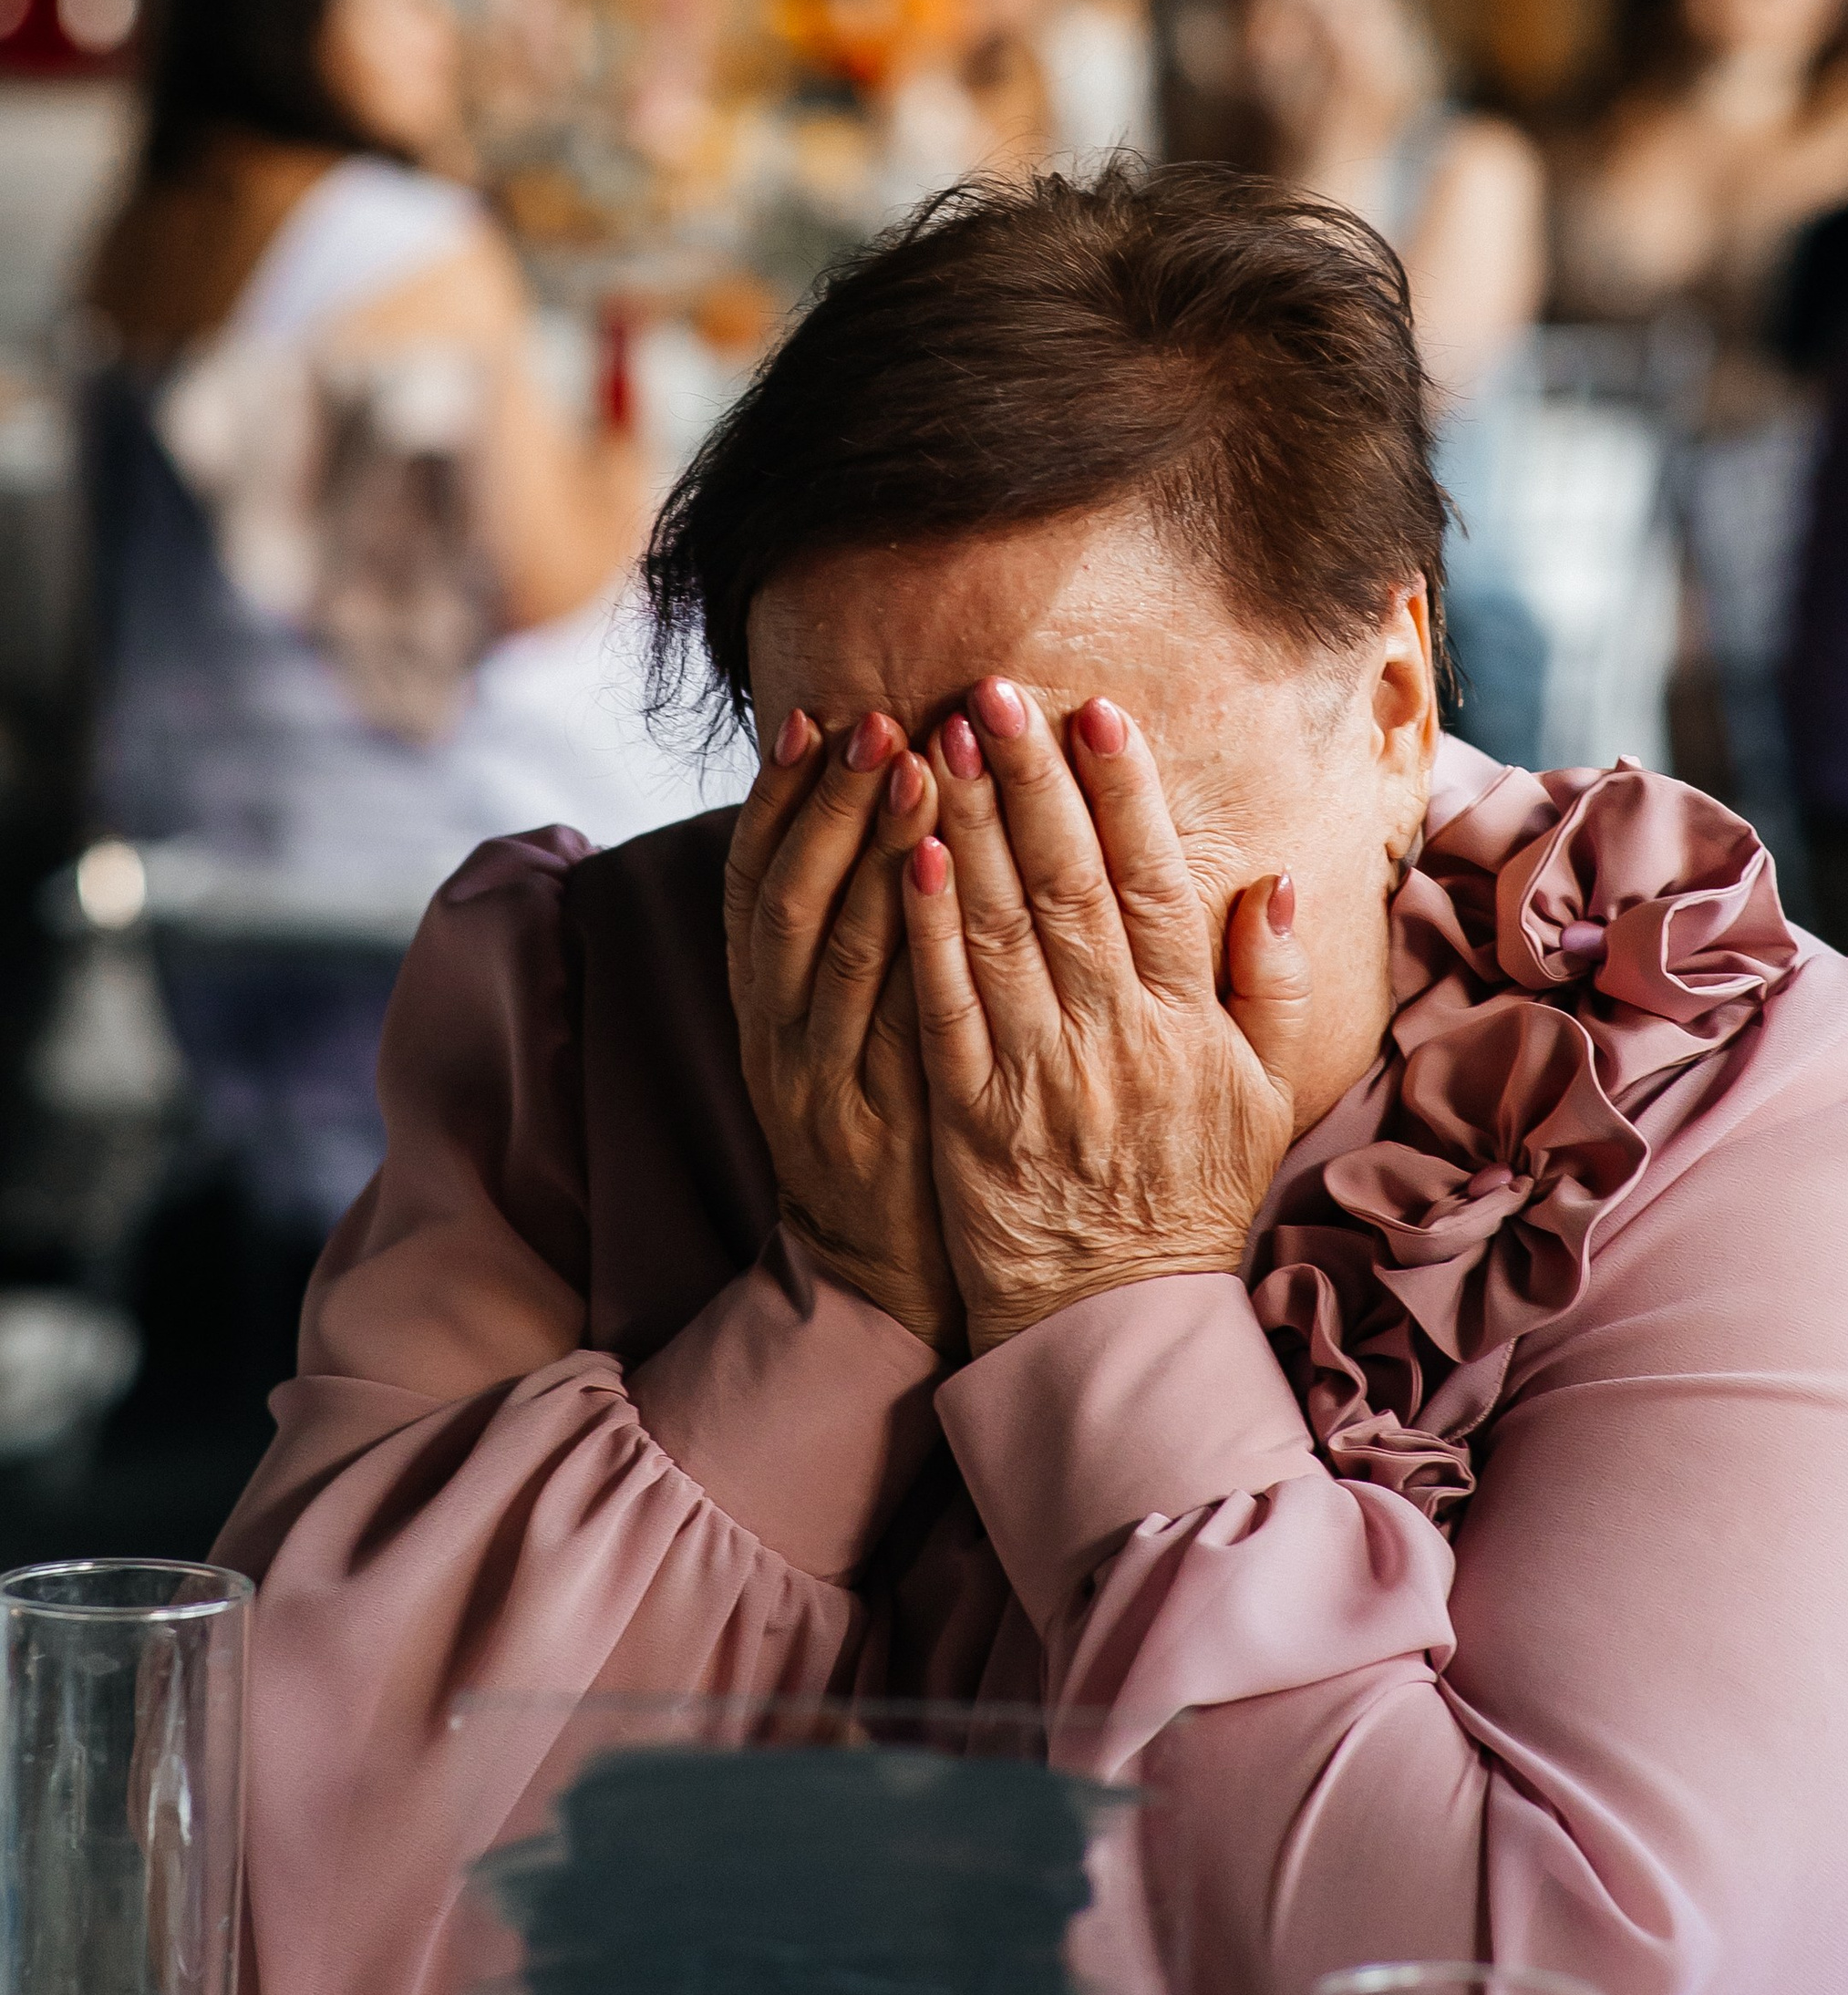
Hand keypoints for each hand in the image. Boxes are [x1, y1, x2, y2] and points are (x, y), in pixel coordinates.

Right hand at [724, 707, 960, 1354]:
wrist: (893, 1278)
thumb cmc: (893, 1123)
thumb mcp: (850, 1026)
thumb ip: (860, 929)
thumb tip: (893, 810)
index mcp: (764, 1002)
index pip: (753, 879)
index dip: (779, 796)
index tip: (812, 716)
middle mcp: (776, 1034)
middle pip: (788, 899)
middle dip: (828, 803)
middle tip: (878, 722)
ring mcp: (819, 1083)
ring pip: (832, 951)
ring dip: (871, 852)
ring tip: (919, 769)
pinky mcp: (874, 1127)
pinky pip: (887, 1024)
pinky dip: (909, 948)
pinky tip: (946, 884)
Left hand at [900, 679, 1310, 1353]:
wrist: (1118, 1317)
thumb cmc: (1190, 1196)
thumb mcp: (1265, 1094)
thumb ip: (1276, 983)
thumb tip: (1278, 880)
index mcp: (1188, 1022)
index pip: (1154, 882)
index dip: (1125, 791)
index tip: (1097, 711)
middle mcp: (1117, 1035)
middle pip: (1068, 883)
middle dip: (1029, 780)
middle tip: (991, 691)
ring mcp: (1040, 1073)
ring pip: (1002, 928)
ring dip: (968, 825)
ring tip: (936, 741)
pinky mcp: (970, 1113)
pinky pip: (946, 1007)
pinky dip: (928, 929)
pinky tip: (908, 856)